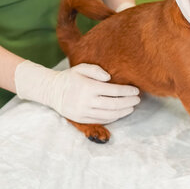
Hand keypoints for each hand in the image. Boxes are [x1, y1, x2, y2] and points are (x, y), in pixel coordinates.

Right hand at [15, 61, 140, 123]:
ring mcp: (84, 112)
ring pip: (109, 115)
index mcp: (88, 87)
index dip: (127, 92)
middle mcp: (87, 101)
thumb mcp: (81, 68)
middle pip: (114, 105)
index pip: (114, 91)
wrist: (52, 91)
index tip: (136, 91)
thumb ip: (96, 70)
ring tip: (131, 107)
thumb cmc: (70, 77)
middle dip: (129, 102)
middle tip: (137, 100)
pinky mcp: (81, 119)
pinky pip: (101, 120)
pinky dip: (113, 118)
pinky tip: (119, 113)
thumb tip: (110, 78)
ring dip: (123, 112)